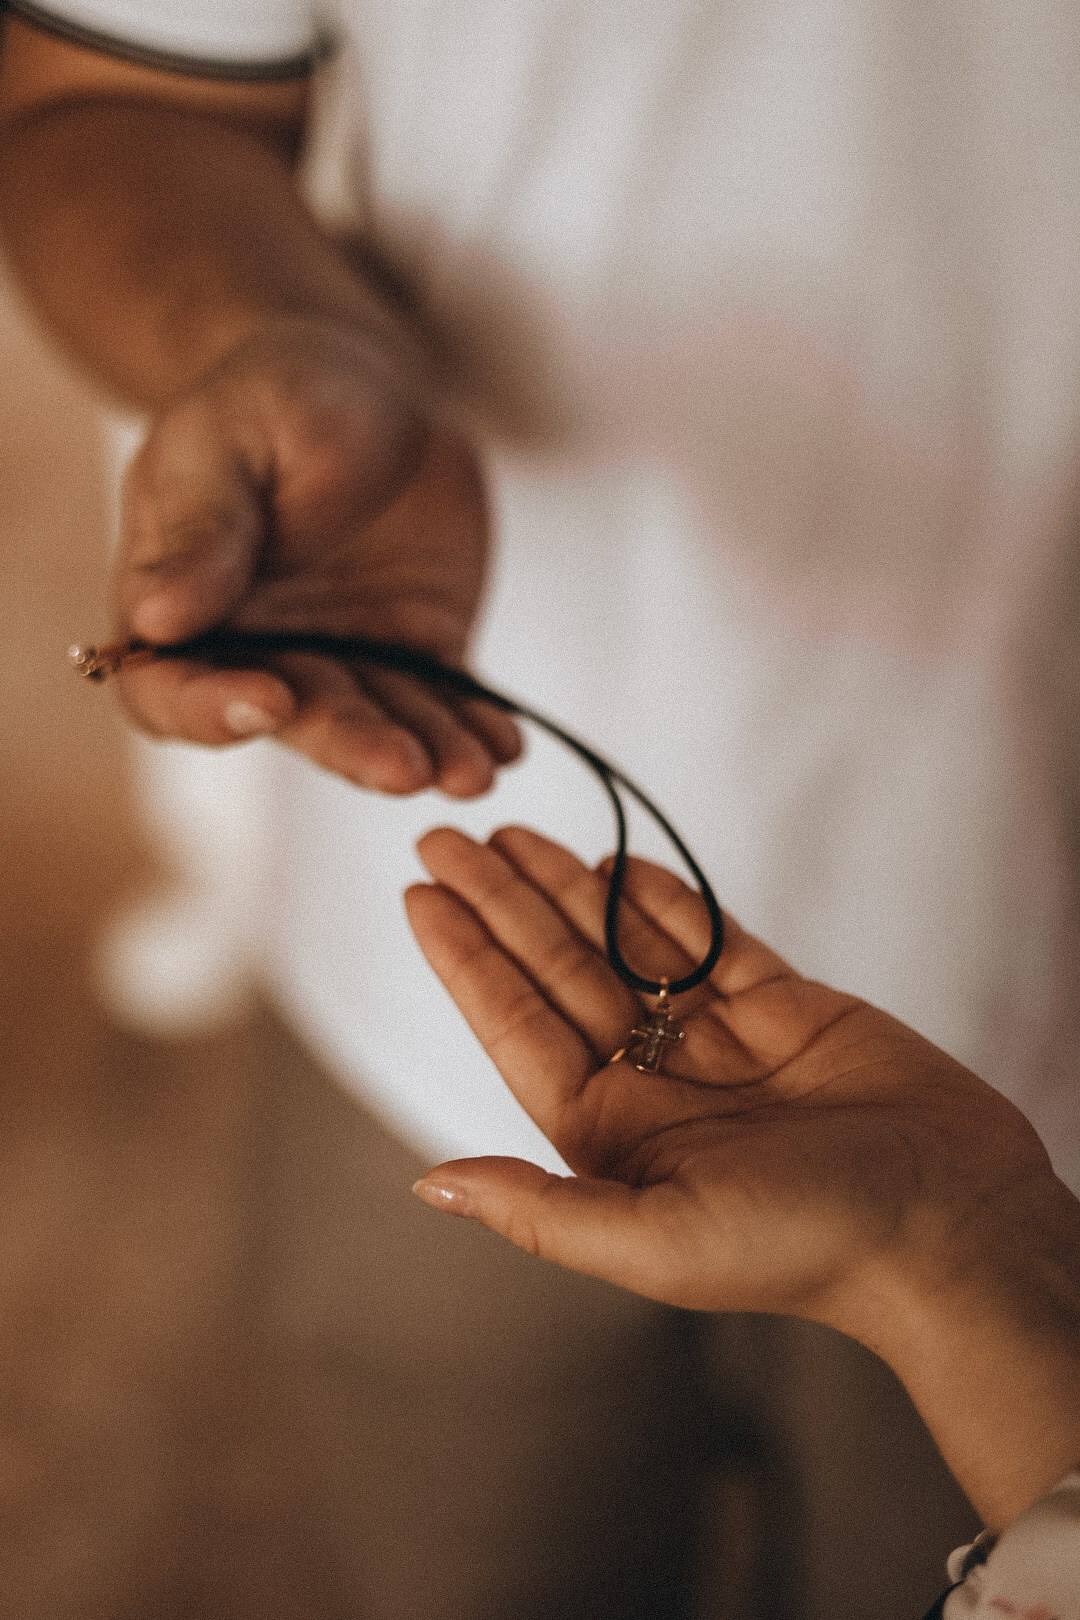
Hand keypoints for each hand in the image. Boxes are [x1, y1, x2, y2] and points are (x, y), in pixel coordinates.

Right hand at [112, 317, 519, 795]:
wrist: (366, 382)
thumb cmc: (273, 396)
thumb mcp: (225, 437)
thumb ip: (201, 524)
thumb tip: (158, 619)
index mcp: (182, 608)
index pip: (169, 690)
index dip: (210, 711)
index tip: (267, 700)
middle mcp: (261, 652)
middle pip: (295, 721)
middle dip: (352, 745)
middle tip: (404, 767)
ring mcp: (346, 657)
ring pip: (381, 724)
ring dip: (427, 752)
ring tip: (473, 770)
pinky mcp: (419, 649)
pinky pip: (447, 699)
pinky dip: (476, 726)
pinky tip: (504, 744)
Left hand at [404, 825, 1054, 1331]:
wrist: (947, 1222)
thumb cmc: (801, 1248)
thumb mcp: (653, 1243)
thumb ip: (538, 1211)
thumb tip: (428, 1184)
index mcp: (611, 1134)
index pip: (517, 1027)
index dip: (465, 960)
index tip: (417, 894)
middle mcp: (654, 1080)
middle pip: (556, 971)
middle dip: (499, 903)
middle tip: (441, 835)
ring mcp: (718, 1039)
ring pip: (622, 945)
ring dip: (564, 888)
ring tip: (507, 832)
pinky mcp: (784, 1006)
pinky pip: (709, 939)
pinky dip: (663, 898)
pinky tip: (614, 863)